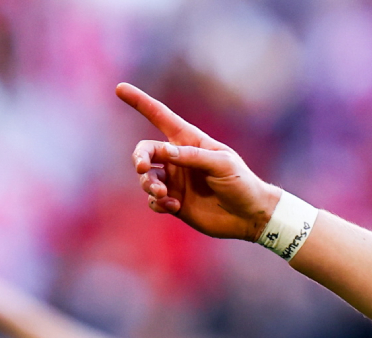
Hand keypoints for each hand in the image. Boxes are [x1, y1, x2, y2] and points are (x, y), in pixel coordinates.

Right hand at [116, 83, 279, 241]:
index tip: (120, 88)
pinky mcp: (174, 202)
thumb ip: (192, 157)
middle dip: (140, 158)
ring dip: (148, 184)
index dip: (140, 103)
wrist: (251, 216)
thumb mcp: (222, 165)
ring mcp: (175, 181)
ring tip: (164, 194)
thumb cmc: (242, 183)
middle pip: (146, 151)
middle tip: (144, 168)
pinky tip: (173, 206)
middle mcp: (178, 159)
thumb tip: (163, 151)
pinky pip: (154, 200)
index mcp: (190, 141)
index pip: (161, 117)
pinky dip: (157, 202)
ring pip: (146, 177)